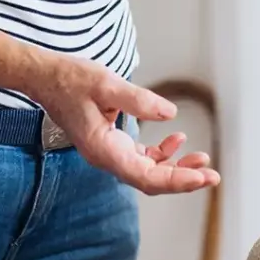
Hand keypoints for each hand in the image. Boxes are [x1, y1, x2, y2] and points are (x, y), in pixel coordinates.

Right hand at [30, 57, 219, 194]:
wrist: (46, 78)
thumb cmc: (71, 80)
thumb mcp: (106, 84)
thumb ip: (138, 100)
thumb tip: (169, 114)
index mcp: (103, 149)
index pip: (145, 176)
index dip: (176, 180)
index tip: (202, 178)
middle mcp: (107, 157)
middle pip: (150, 180)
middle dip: (183, 179)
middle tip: (213, 175)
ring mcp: (109, 153)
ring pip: (148, 171)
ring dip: (176, 167)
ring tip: (202, 159)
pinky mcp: (112, 144)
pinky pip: (142, 158)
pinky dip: (162, 153)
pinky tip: (177, 140)